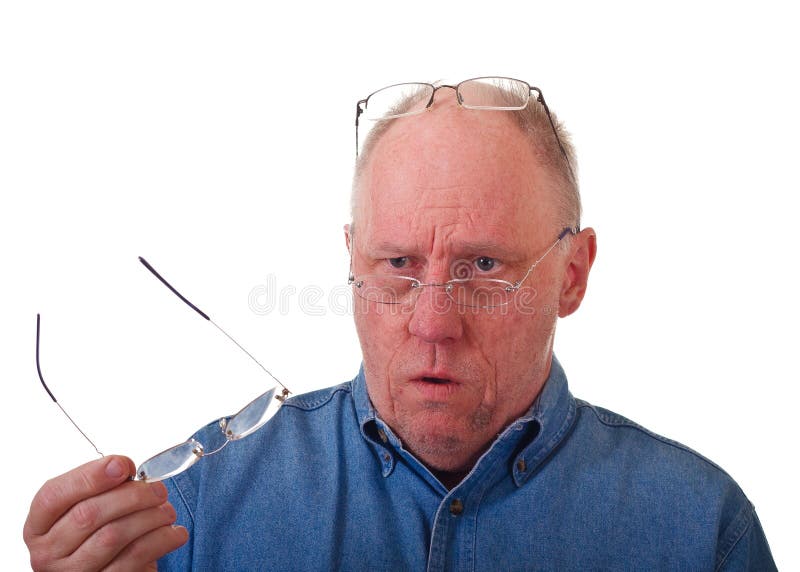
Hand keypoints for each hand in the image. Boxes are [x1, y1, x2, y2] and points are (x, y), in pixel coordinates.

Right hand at [23, 455, 188, 570]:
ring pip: (113, 536)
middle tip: (157, 489)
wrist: (109, 570)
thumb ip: (101, 486)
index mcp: (40, 526)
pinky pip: (134, 558)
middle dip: (131, 495)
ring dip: (150, 517)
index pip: (54, 496)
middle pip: (88, 514)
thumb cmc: (99, 532)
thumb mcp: (90, 507)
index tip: (123, 465)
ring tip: (167, 510)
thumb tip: (122, 467)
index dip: (90, 476)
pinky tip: (173, 533)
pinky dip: (161, 540)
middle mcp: (48, 553)